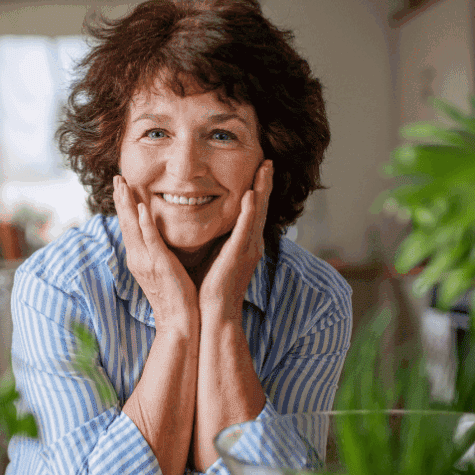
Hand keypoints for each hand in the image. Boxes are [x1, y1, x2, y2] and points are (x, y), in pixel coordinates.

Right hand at [113, 176, 198, 333]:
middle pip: (125, 222)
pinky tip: (141, 208)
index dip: (124, 205)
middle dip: (120, 199)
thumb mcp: (163, 269)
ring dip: (127, 204)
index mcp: (139, 257)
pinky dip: (144, 224)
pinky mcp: (159, 265)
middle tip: (117, 177)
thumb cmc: (176, 296)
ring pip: (132, 227)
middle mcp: (137, 257)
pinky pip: (150, 241)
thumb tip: (161, 239)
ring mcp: (146, 261)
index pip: (129, 226)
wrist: (180, 320)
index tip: (121, 186)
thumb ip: (159, 251)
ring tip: (123, 184)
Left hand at [198, 160, 272, 322]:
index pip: (253, 211)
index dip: (258, 189)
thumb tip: (206, 224)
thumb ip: (216, 239)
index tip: (259, 169)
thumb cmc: (210, 288)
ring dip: (261, 189)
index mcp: (245, 244)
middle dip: (265, 183)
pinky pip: (245, 229)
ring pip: (257, 213)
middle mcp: (251, 244)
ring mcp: (247, 249)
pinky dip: (249, 211)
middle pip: (260, 207)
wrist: (213, 313)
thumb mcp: (215, 256)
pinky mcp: (238, 256)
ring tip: (264, 168)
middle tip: (268, 161)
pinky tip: (250, 195)